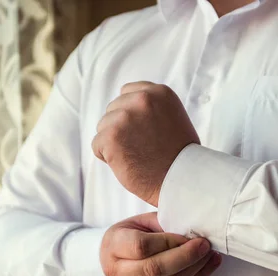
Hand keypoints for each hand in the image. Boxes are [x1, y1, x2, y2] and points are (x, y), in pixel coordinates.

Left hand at [92, 82, 199, 206]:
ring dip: (114, 142)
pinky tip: (127, 163)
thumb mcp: (173, 117)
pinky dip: (107, 157)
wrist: (180, 181)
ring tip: (136, 155)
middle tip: (142, 147)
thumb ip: (151, 107)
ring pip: (103, 126)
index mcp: (159, 92)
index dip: (131, 114)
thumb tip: (124, 105)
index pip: (127, 92)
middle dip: (121, 128)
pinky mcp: (111, 136)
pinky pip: (97, 145)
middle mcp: (142, 100)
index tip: (142, 131)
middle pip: (113, 109)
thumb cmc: (178, 156)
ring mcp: (125, 117)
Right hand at [100, 212, 221, 275]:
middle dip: (186, 257)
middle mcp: (118, 271)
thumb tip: (193, 227)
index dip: (169, 241)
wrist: (111, 262)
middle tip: (205, 246)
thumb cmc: (130, 237)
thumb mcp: (141, 222)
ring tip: (211, 255)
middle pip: (155, 269)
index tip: (189, 235)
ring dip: (195, 269)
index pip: (142, 246)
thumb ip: (163, 223)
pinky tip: (206, 267)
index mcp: (114, 245)